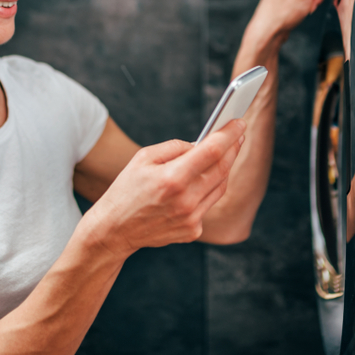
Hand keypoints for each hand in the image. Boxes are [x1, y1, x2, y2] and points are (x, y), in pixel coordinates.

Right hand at [85, 119, 246, 256]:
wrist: (115, 230)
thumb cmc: (126, 190)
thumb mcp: (143, 158)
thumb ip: (175, 147)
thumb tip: (201, 144)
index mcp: (172, 178)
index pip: (212, 151)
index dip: (229, 134)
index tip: (239, 123)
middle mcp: (185, 200)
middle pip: (221, 169)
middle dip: (232, 148)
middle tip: (237, 134)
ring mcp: (191, 219)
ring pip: (220, 187)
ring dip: (224, 168)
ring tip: (227, 153)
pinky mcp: (192, 231)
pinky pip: (208, 204)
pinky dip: (208, 189)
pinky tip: (204, 180)